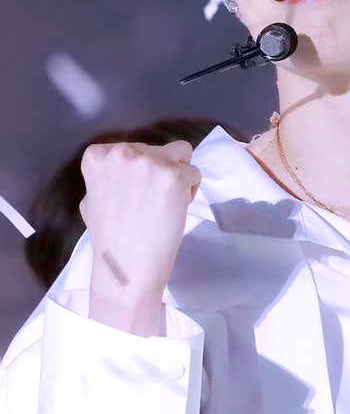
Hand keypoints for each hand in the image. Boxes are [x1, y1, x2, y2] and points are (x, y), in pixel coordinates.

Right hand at [81, 140, 200, 304]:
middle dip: (161, 173)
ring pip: (182, 154)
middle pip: (161, 149)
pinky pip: (195, 174)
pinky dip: (190, 192)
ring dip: (179, 176)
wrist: (126, 267)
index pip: (136, 147)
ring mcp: (149, 162)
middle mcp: (122, 152)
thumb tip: (122, 170)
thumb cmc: (109, 238)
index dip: (143, 172)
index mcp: (98, 155)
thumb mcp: (91, 198)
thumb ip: (106, 177)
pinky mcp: (174, 176)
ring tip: (167, 203)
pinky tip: (175, 210)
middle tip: (152, 204)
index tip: (136, 194)